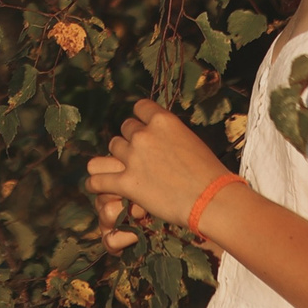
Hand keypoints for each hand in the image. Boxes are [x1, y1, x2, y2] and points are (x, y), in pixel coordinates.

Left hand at [85, 98, 233, 253]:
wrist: (212, 201)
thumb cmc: (210, 174)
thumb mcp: (191, 141)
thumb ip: (169, 135)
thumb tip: (159, 137)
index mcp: (163, 120)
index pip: (140, 107)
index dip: (141, 119)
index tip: (145, 128)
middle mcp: (144, 135)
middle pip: (125, 129)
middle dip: (132, 140)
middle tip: (141, 155)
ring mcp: (133, 158)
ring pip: (112, 148)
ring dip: (117, 157)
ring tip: (122, 168)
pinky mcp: (126, 182)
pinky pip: (98, 179)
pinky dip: (95, 183)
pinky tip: (96, 185)